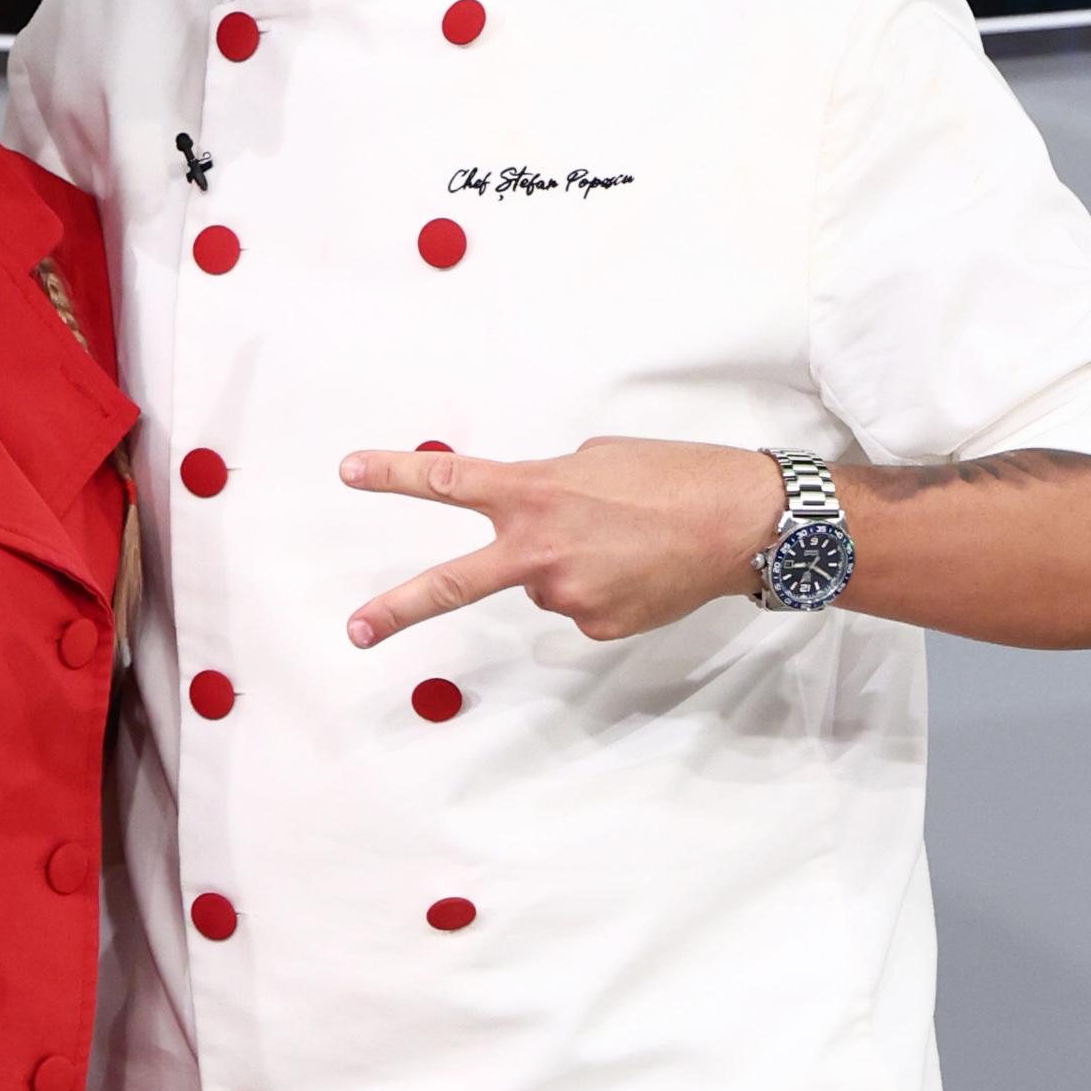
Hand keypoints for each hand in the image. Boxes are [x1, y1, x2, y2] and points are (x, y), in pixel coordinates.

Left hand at [340, 437, 781, 647]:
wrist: (742, 522)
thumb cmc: (673, 476)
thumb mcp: (593, 459)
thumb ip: (545, 486)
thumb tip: (530, 516)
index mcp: (533, 493)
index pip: (446, 480)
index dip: (392, 474)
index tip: (348, 471)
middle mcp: (539, 549)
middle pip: (450, 586)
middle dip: (396, 610)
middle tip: (356, 631)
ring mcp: (566, 596)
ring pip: (543, 584)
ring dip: (568, 565)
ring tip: (625, 541)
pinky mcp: (597, 627)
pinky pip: (580, 606)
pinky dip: (601, 588)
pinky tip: (639, 569)